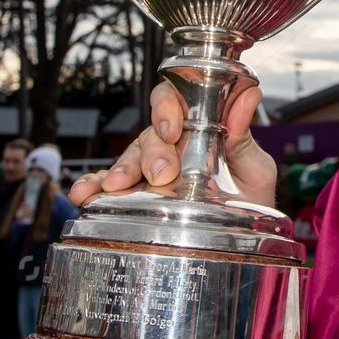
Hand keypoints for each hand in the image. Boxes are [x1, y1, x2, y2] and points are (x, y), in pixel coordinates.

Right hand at [70, 80, 275, 208]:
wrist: (246, 243)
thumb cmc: (250, 199)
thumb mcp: (255, 168)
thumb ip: (244, 135)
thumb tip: (248, 94)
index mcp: (197, 130)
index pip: (174, 102)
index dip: (167, 107)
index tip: (171, 128)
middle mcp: (170, 148)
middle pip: (149, 135)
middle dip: (151, 153)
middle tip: (160, 174)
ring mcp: (150, 172)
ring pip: (128, 160)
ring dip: (119, 170)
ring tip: (113, 186)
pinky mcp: (136, 197)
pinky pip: (108, 188)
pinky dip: (92, 188)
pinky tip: (83, 194)